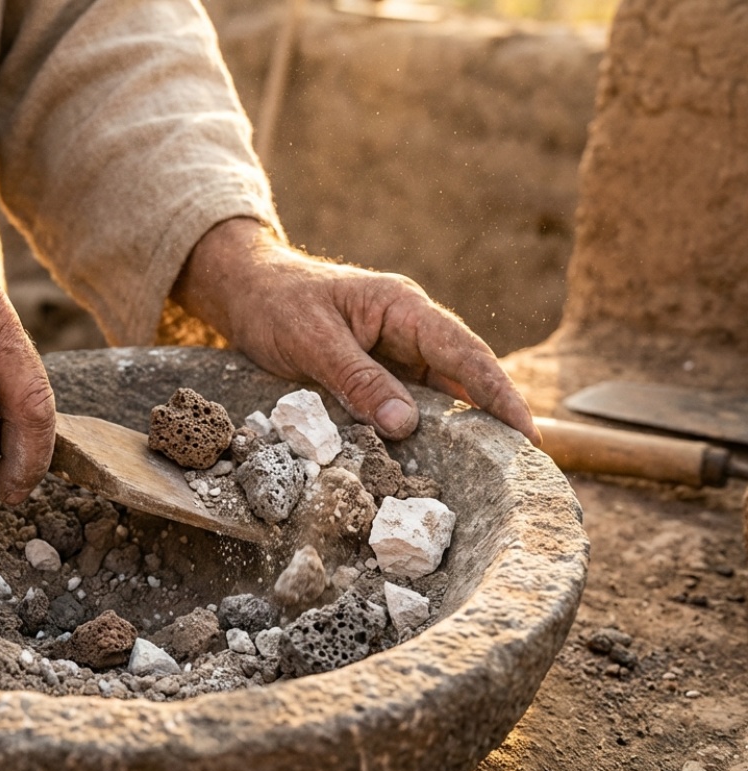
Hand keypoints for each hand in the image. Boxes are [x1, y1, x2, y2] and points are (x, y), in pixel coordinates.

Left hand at [172, 218, 540, 444]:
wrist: (246, 292)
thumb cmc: (276, 305)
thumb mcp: (311, 340)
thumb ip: (357, 379)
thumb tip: (406, 424)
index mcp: (403, 308)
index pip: (466, 353)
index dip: (499, 395)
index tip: (526, 435)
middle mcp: (409, 330)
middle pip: (463, 378)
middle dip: (493, 420)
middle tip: (522, 470)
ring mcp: (395, 353)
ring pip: (437, 397)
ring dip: (458, 432)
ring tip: (489, 477)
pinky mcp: (377, 374)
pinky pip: (407, 406)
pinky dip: (420, 433)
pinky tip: (431, 465)